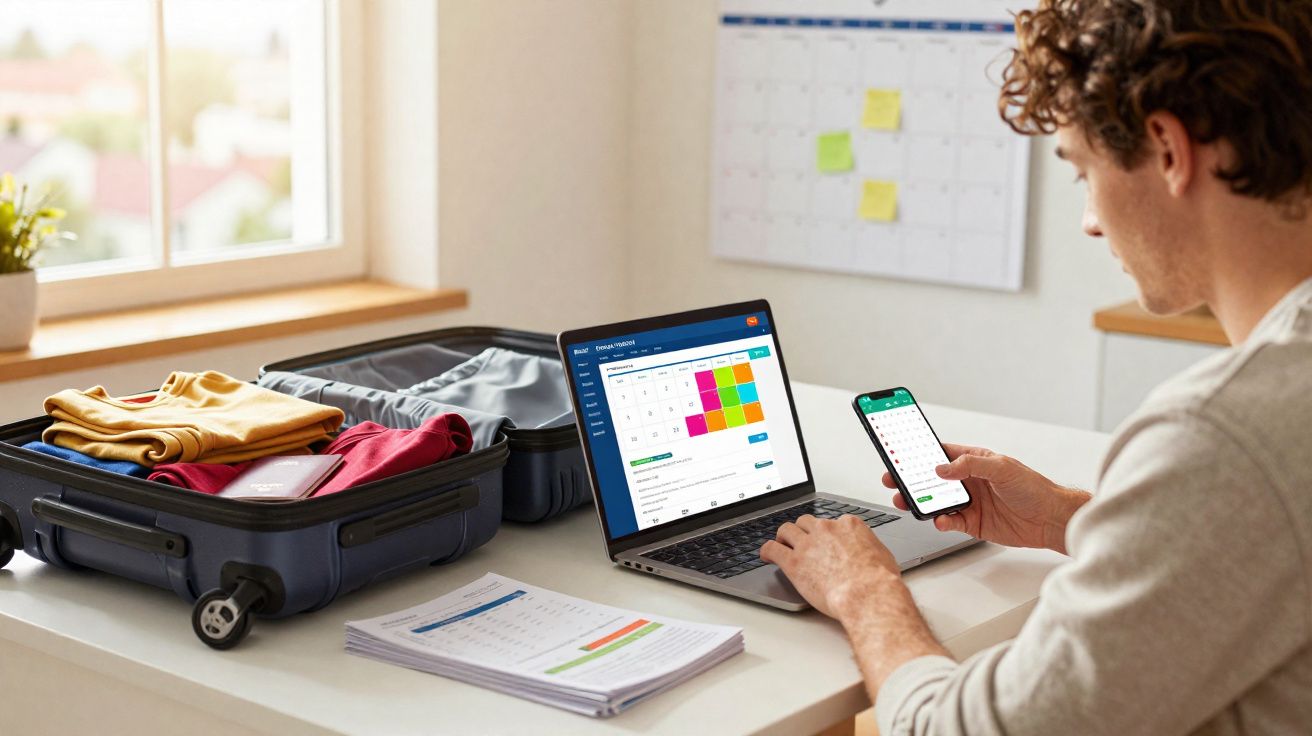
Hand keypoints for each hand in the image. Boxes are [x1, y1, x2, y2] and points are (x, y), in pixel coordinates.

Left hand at [760, 515, 901, 617]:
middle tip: (800, 541)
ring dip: (783, 537)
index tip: (824, 540)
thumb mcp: (883, 556)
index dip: (826, 533)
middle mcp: (826, 529)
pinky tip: (766, 555)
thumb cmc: (878, 580)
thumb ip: (871, 549)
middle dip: (803, 531)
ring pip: (786, 530)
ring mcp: (808, 544)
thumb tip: (870, 553)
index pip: (831, 522)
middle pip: (806, 522)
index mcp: (848, 525)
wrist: (867, 593)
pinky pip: (772, 548)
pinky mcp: (793, 561)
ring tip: (781, 545)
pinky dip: (767, 550)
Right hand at [884, 443, 1089, 553]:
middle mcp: (969, 482)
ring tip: (907, 502)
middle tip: (893, 481)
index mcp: (974, 462)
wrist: (1051, 520)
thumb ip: (970, 466)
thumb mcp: (1002, 468)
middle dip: (911, 480)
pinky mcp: (973, 523)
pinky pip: (949, 522)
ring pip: (936, 501)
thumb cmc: (1034, 488)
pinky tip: (939, 520)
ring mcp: (970, 503)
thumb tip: (943, 468)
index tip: (900, 455)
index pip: (941, 454)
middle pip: (931, 479)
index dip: (919, 454)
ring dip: (920, 502)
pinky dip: (941, 522)